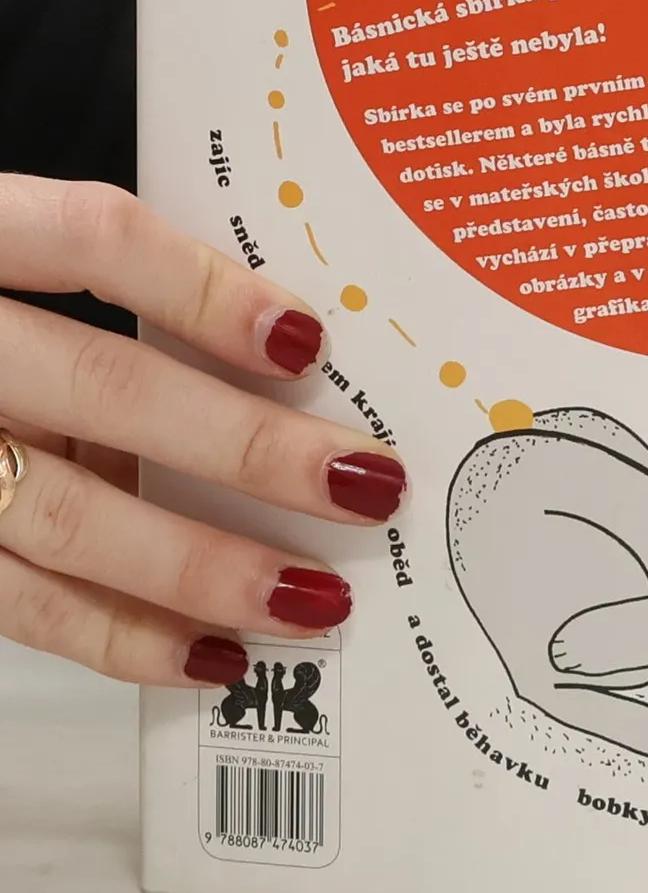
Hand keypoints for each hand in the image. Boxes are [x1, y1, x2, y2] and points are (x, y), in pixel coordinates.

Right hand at [0, 176, 406, 686]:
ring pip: (61, 514)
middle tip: (367, 486)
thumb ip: (114, 300)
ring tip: (316, 600)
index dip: (201, 288)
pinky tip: (212, 655)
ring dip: (201, 565)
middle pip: (99, 388)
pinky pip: (16, 603)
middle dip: (245, 446)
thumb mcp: (13, 272)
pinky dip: (121, 636)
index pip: (87, 237)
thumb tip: (292, 366)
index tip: (309, 339)